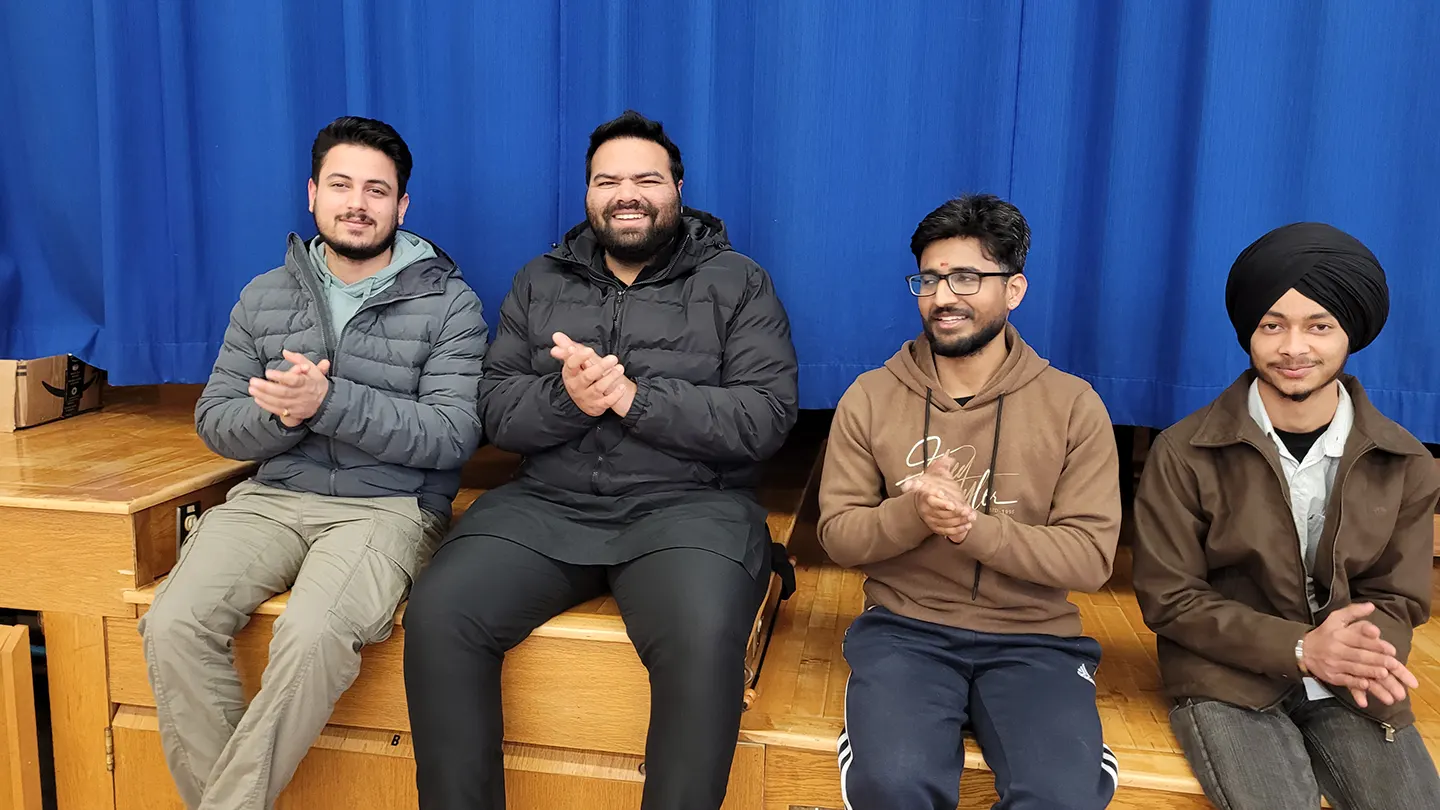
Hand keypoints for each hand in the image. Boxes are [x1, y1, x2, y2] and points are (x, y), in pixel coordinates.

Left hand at [249, 350, 329, 426]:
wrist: (326, 402)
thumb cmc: (316, 383)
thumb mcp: (312, 368)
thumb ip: (298, 359)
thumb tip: (285, 352)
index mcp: (307, 383)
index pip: (293, 380)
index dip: (280, 377)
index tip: (268, 372)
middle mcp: (302, 395)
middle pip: (283, 392)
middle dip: (266, 387)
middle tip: (253, 381)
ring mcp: (297, 405)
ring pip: (278, 402)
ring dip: (264, 396)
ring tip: (252, 389)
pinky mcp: (293, 413)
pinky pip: (278, 410)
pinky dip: (267, 405)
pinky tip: (257, 398)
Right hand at [551, 332, 628, 416]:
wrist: (587, 402)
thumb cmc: (581, 377)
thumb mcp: (574, 364)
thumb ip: (567, 349)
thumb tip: (556, 335)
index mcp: (570, 374)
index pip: (571, 365)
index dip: (579, 358)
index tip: (589, 350)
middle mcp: (577, 386)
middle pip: (587, 376)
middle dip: (600, 367)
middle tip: (613, 358)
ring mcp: (587, 397)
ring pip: (599, 387)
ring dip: (610, 377)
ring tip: (620, 368)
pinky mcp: (597, 406)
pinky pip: (607, 401)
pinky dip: (615, 394)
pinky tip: (622, 387)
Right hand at [899, 455, 974, 541]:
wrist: (925, 503)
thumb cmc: (933, 487)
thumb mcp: (936, 474)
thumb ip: (942, 466)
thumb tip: (948, 457)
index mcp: (925, 493)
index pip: (930, 495)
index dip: (940, 499)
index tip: (950, 501)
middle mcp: (925, 507)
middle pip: (940, 510)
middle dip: (955, 511)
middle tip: (966, 510)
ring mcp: (930, 518)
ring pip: (945, 521)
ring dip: (959, 519)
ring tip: (970, 515)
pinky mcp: (935, 527)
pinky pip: (947, 531)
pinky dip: (958, 529)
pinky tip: (968, 525)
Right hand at [1302, 603, 1417, 704]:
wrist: (1304, 650)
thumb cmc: (1325, 633)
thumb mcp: (1336, 618)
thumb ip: (1354, 611)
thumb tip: (1371, 606)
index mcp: (1339, 634)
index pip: (1359, 640)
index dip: (1376, 645)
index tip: (1392, 650)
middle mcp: (1335, 649)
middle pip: (1359, 655)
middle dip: (1378, 660)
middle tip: (1394, 664)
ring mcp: (1333, 664)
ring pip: (1354, 668)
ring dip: (1370, 672)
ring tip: (1385, 674)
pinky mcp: (1331, 676)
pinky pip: (1345, 680)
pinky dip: (1355, 683)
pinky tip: (1366, 684)